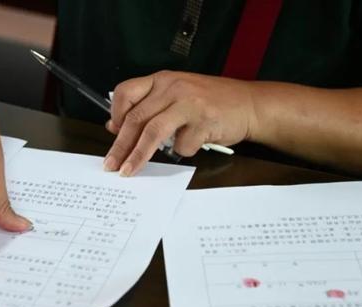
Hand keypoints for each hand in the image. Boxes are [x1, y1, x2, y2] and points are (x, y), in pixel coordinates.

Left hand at [103, 71, 257, 175]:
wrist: (250, 104)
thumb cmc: (211, 102)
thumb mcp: (177, 96)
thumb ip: (150, 107)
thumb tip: (116, 127)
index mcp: (163, 80)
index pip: (126, 92)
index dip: (115, 115)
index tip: (112, 135)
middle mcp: (173, 87)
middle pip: (136, 118)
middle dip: (120, 146)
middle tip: (111, 165)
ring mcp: (189, 103)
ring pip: (152, 132)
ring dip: (138, 156)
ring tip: (129, 171)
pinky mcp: (203, 121)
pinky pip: (182, 145)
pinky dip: (183, 151)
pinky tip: (195, 142)